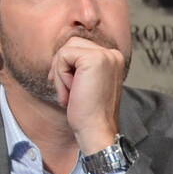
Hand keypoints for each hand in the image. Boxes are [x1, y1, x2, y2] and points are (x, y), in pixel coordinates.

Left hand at [50, 35, 125, 152]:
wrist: (96, 129)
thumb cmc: (87, 110)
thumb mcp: (85, 81)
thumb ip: (79, 65)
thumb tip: (60, 53)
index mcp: (112, 59)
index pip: (78, 47)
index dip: (65, 65)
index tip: (67, 87)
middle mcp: (113, 54)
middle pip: (70, 44)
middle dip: (60, 67)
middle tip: (67, 91)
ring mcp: (106, 55)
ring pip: (65, 50)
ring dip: (60, 73)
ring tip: (70, 92)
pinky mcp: (95, 59)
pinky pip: (63, 57)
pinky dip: (60, 76)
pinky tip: (72, 92)